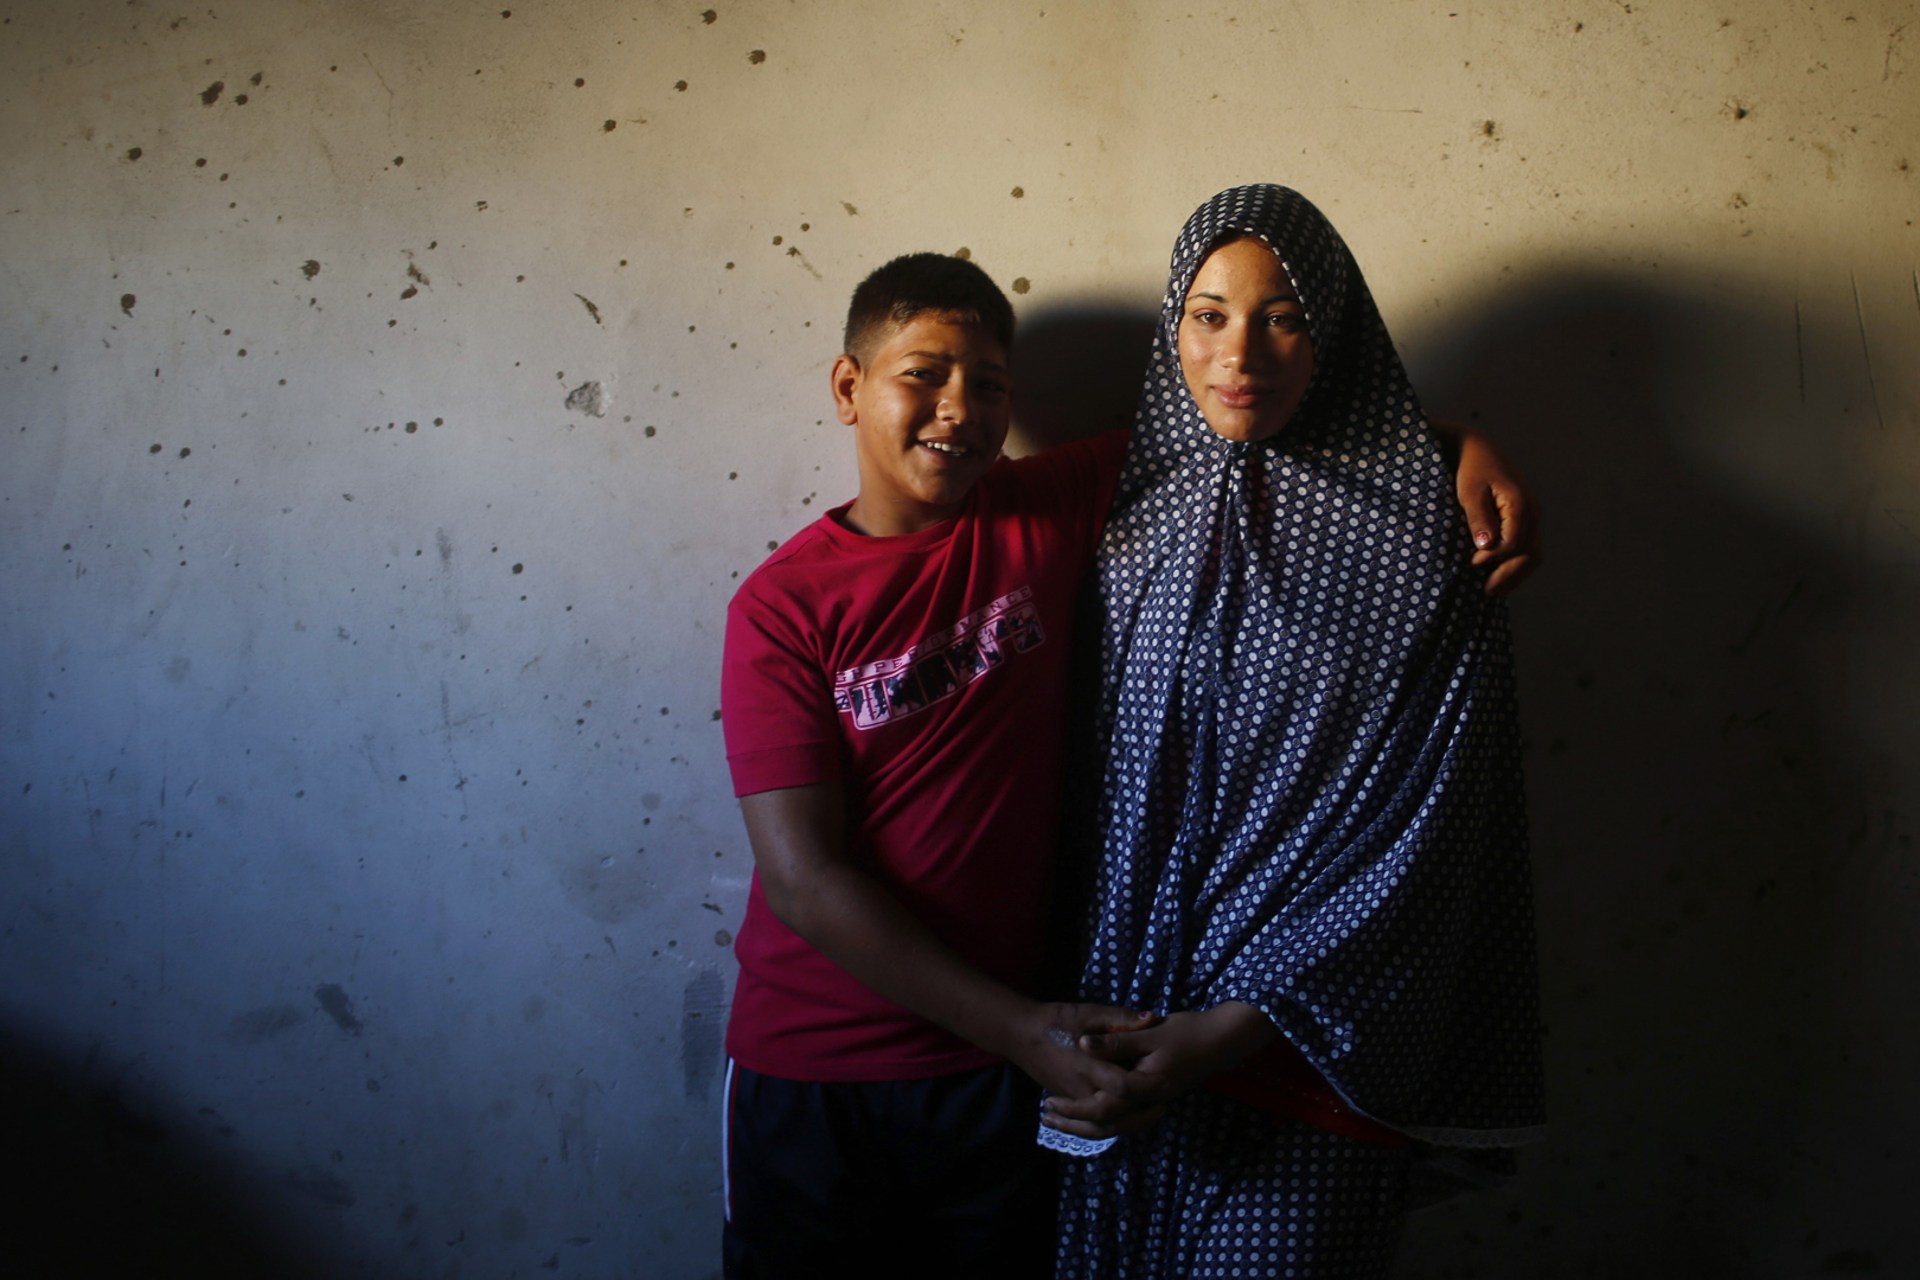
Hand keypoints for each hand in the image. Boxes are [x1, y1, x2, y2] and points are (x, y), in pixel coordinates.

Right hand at [1003, 1002, 1157, 1118]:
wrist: (1019, 1034)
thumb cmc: (1055, 1020)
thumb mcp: (1089, 1013)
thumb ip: (1121, 1018)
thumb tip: (1152, 1018)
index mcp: (1089, 1066)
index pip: (1122, 1086)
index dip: (1145, 1086)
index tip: (1166, 1082)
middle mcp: (1082, 1089)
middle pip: (1116, 1116)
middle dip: (1142, 1116)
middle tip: (1164, 1106)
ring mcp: (1073, 1099)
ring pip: (1103, 1125)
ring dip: (1129, 1125)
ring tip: (1150, 1115)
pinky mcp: (1068, 1101)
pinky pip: (1092, 1121)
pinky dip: (1112, 1123)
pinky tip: (1129, 1115)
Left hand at [1041, 1002, 1276, 1139]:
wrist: (1224, 1040)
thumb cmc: (1188, 1032)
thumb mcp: (1150, 1033)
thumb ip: (1116, 1041)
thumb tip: (1083, 1043)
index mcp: (1147, 1087)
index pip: (1105, 1105)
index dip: (1075, 1105)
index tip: (1050, 1098)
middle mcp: (1150, 1101)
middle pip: (1106, 1123)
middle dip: (1074, 1121)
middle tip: (1046, 1114)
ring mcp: (1154, 1102)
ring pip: (1115, 1124)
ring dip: (1085, 1122)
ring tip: (1058, 1116)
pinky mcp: (1154, 1097)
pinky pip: (1124, 1115)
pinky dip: (1102, 1115)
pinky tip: (1085, 1109)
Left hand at [1436, 420, 1540, 595]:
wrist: (1477, 450)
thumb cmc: (1471, 469)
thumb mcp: (1469, 492)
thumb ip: (1478, 517)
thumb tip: (1486, 546)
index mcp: (1521, 504)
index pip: (1513, 542)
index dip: (1494, 557)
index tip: (1472, 563)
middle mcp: (1533, 512)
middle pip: (1530, 553)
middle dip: (1509, 575)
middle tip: (1487, 592)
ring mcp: (1532, 517)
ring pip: (1532, 554)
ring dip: (1515, 575)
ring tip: (1494, 591)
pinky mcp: (1525, 521)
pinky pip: (1527, 548)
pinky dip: (1515, 565)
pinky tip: (1498, 577)